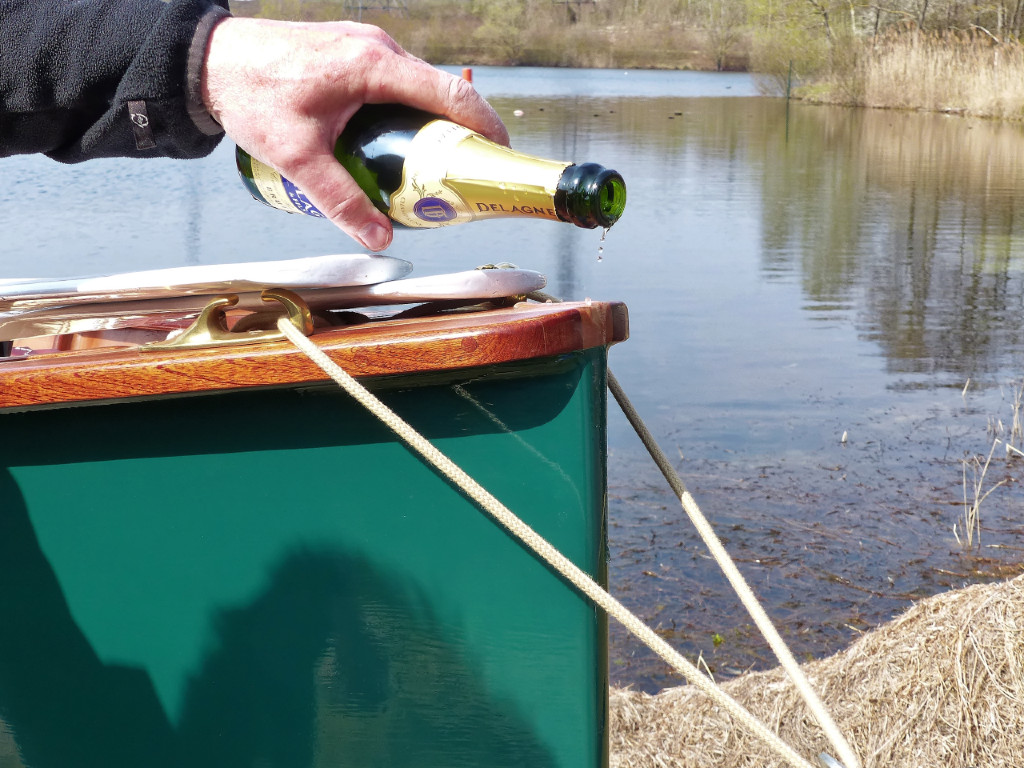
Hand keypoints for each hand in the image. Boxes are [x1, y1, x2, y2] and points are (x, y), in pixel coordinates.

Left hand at [200, 18, 508, 250]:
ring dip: (432, 126)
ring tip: (432, 169)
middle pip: (441, 93)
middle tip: (466, 176)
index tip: (501, 156)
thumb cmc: (250, 94)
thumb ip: (342, 200)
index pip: (451, 95)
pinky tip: (395, 147)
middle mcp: (378, 48)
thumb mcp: (297, 157)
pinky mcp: (354, 53)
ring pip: (419, 89)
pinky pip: (397, 85)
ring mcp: (367, 46)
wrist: (210, 58)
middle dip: (461, 135)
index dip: (485, 126)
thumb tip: (381, 237)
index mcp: (373, 66)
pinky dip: (408, 114)